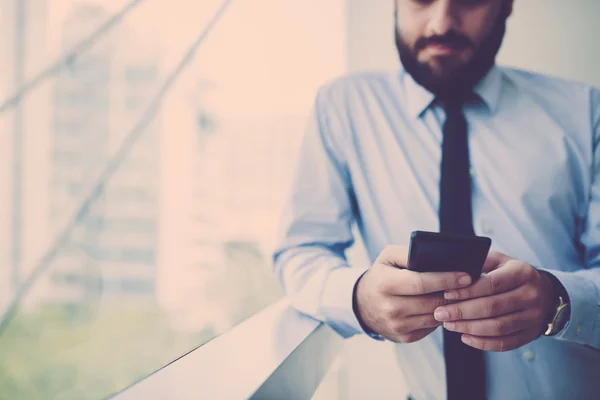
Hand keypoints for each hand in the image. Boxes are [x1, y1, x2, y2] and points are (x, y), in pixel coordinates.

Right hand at [355, 245, 473, 342]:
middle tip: (471, 285)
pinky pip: (431, 327)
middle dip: (453, 293)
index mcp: (386, 284)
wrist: (361, 304)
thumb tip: (438, 256)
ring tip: (461, 295)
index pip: (421, 283)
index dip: (446, 279)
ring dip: (450, 306)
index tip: (466, 275)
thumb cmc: (381, 276)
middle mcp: (390, 308)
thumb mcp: (388, 257)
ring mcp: (397, 326)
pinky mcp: (404, 337)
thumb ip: (409, 254)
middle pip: (432, 302)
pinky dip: (440, 316)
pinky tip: (444, 306)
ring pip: (435, 316)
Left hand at [433, 251, 555, 351]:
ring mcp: (534, 317)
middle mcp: (531, 295)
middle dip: (462, 311)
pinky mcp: (531, 334)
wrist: (544, 292)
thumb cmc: (511, 274)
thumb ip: (480, 261)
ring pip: (498, 327)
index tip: (446, 294)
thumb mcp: (500, 261)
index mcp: (522, 272)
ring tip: (449, 325)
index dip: (467, 291)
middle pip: (492, 307)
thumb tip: (453, 269)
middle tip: (440, 313)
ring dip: (469, 328)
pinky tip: (465, 337)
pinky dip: (483, 343)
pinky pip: (505, 343)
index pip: (491, 284)